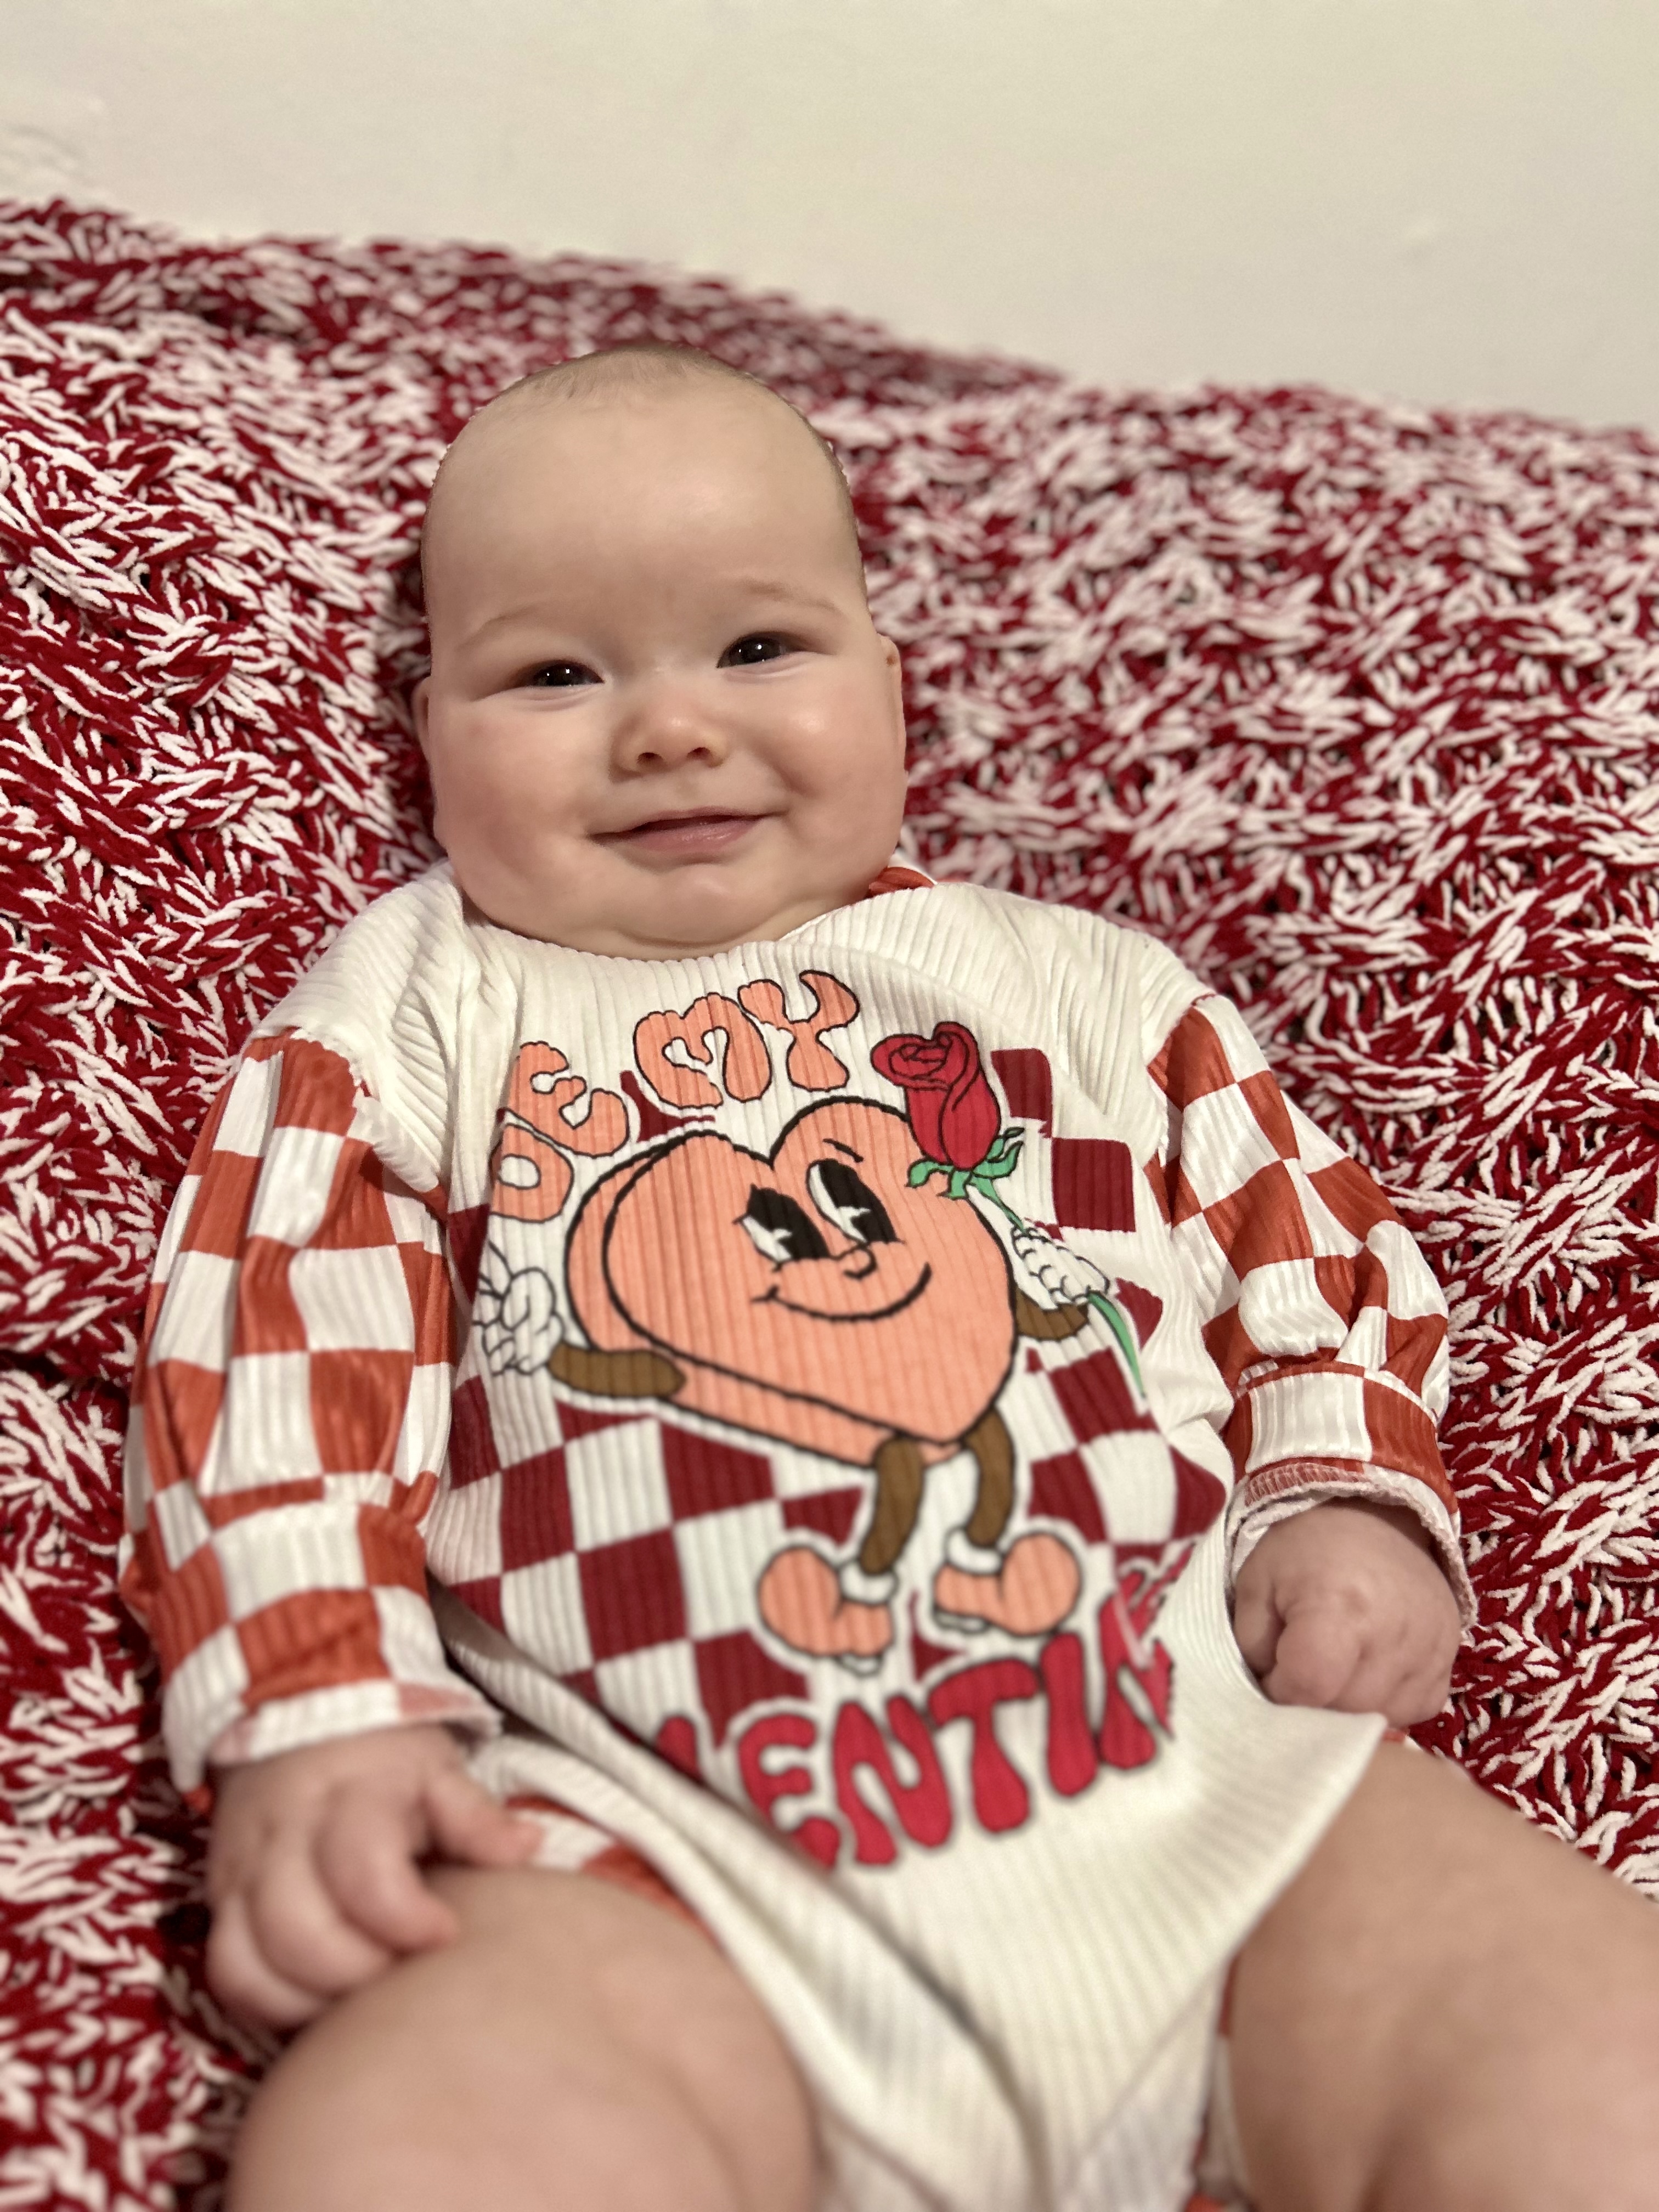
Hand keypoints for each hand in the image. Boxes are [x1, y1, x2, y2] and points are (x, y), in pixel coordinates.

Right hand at [206, 1723, 539, 2031]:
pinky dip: (270, 2004)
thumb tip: (529, 1849)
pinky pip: (228, 1975)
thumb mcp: (436, 1769)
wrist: (295, 1716)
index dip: (405, 1919)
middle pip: (296, 1933)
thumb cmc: (382, 1754)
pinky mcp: (220, 1901)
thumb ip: (475, 1816)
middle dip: (357, 1975)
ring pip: (248, 1964)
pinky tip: (321, 2000)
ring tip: (369, 1997)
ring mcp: (241, 1873)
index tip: (446, 1934)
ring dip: (311, 1999)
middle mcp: (282, 1838)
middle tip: (406, 1977)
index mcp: (346, 1797)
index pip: (361, 1870)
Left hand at [1232, 1500, 1460, 1727]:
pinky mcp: (1451, 1653)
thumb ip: (1254, 1650)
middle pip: (1346, 1710)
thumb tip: (1273, 1699)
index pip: (1309, 1687)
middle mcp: (1393, 1631)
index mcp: (1337, 1607)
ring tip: (1338, 1665)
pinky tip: (1371, 1668)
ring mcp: (1430, 1646)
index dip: (1281, 1691)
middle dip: (1314, 1702)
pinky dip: (1388, 1701)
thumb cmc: (1302, 1550)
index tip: (1275, 1671)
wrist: (1369, 1512)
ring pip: (1382, 1716)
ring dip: (1351, 1706)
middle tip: (1303, 1667)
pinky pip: (1417, 1708)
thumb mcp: (1255, 1586)